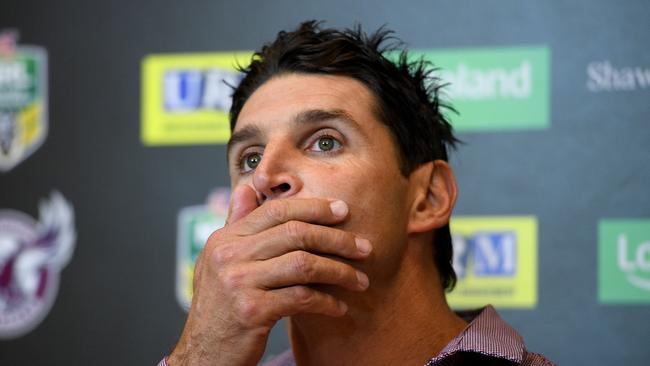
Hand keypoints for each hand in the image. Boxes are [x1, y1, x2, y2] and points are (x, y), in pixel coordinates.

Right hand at [168, 185, 372, 365]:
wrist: (203, 352)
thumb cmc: (219, 306)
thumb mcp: (219, 260)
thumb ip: (236, 224)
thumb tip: (249, 188)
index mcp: (224, 239)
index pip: (276, 211)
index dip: (313, 207)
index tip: (343, 210)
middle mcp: (229, 256)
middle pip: (295, 233)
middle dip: (336, 239)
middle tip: (364, 248)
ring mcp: (239, 283)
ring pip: (303, 264)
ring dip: (339, 272)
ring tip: (361, 281)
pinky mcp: (251, 311)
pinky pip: (301, 298)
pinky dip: (326, 302)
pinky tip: (339, 307)